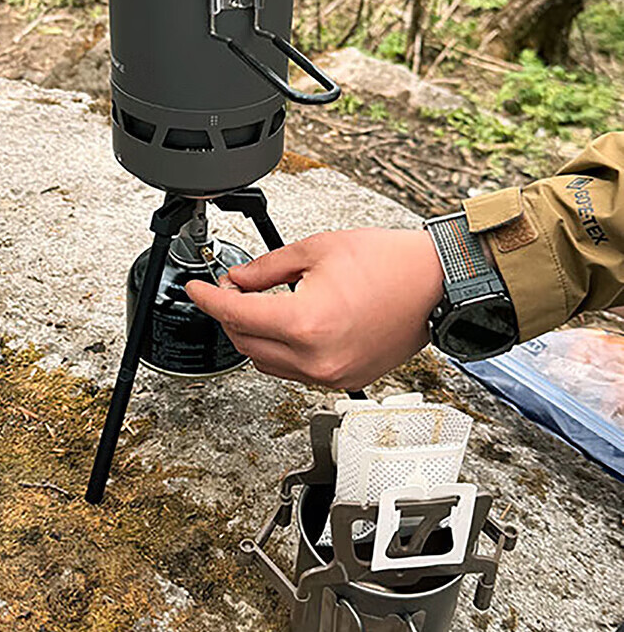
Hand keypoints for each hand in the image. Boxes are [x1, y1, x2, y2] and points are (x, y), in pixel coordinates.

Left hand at [185, 229, 443, 390]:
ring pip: (266, 363)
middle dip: (231, 315)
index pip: (236, 314)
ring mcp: (331, 375)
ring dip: (254, 336)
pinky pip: (295, 372)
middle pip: (245, 343)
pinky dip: (281, 351)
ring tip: (263, 305)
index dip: (208, 298)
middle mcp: (316, 359)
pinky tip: (288, 325)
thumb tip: (237, 280)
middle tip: (234, 288)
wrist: (434, 284)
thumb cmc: (388, 263)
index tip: (196, 289)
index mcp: (305, 324)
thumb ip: (266, 269)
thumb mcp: (316, 250)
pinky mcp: (344, 381)